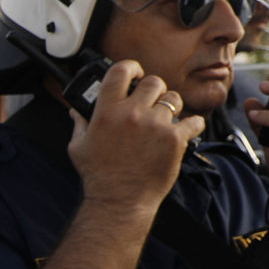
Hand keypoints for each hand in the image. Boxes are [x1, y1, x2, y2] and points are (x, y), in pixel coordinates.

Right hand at [67, 60, 199, 215]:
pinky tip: (185, 130)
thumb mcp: (78, 147)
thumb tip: (75, 111)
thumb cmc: (98, 176)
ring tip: (164, 120)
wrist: (120, 202)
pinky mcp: (175, 139)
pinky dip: (192, 125)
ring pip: (173, 99)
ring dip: (170, 106)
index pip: (121, 71)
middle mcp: (132, 114)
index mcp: (107, 111)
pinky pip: (193, 121)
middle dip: (153, 90)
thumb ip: (79, 124)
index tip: (135, 73)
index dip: (131, 67)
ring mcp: (156, 125)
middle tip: (150, 103)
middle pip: (153, 81)